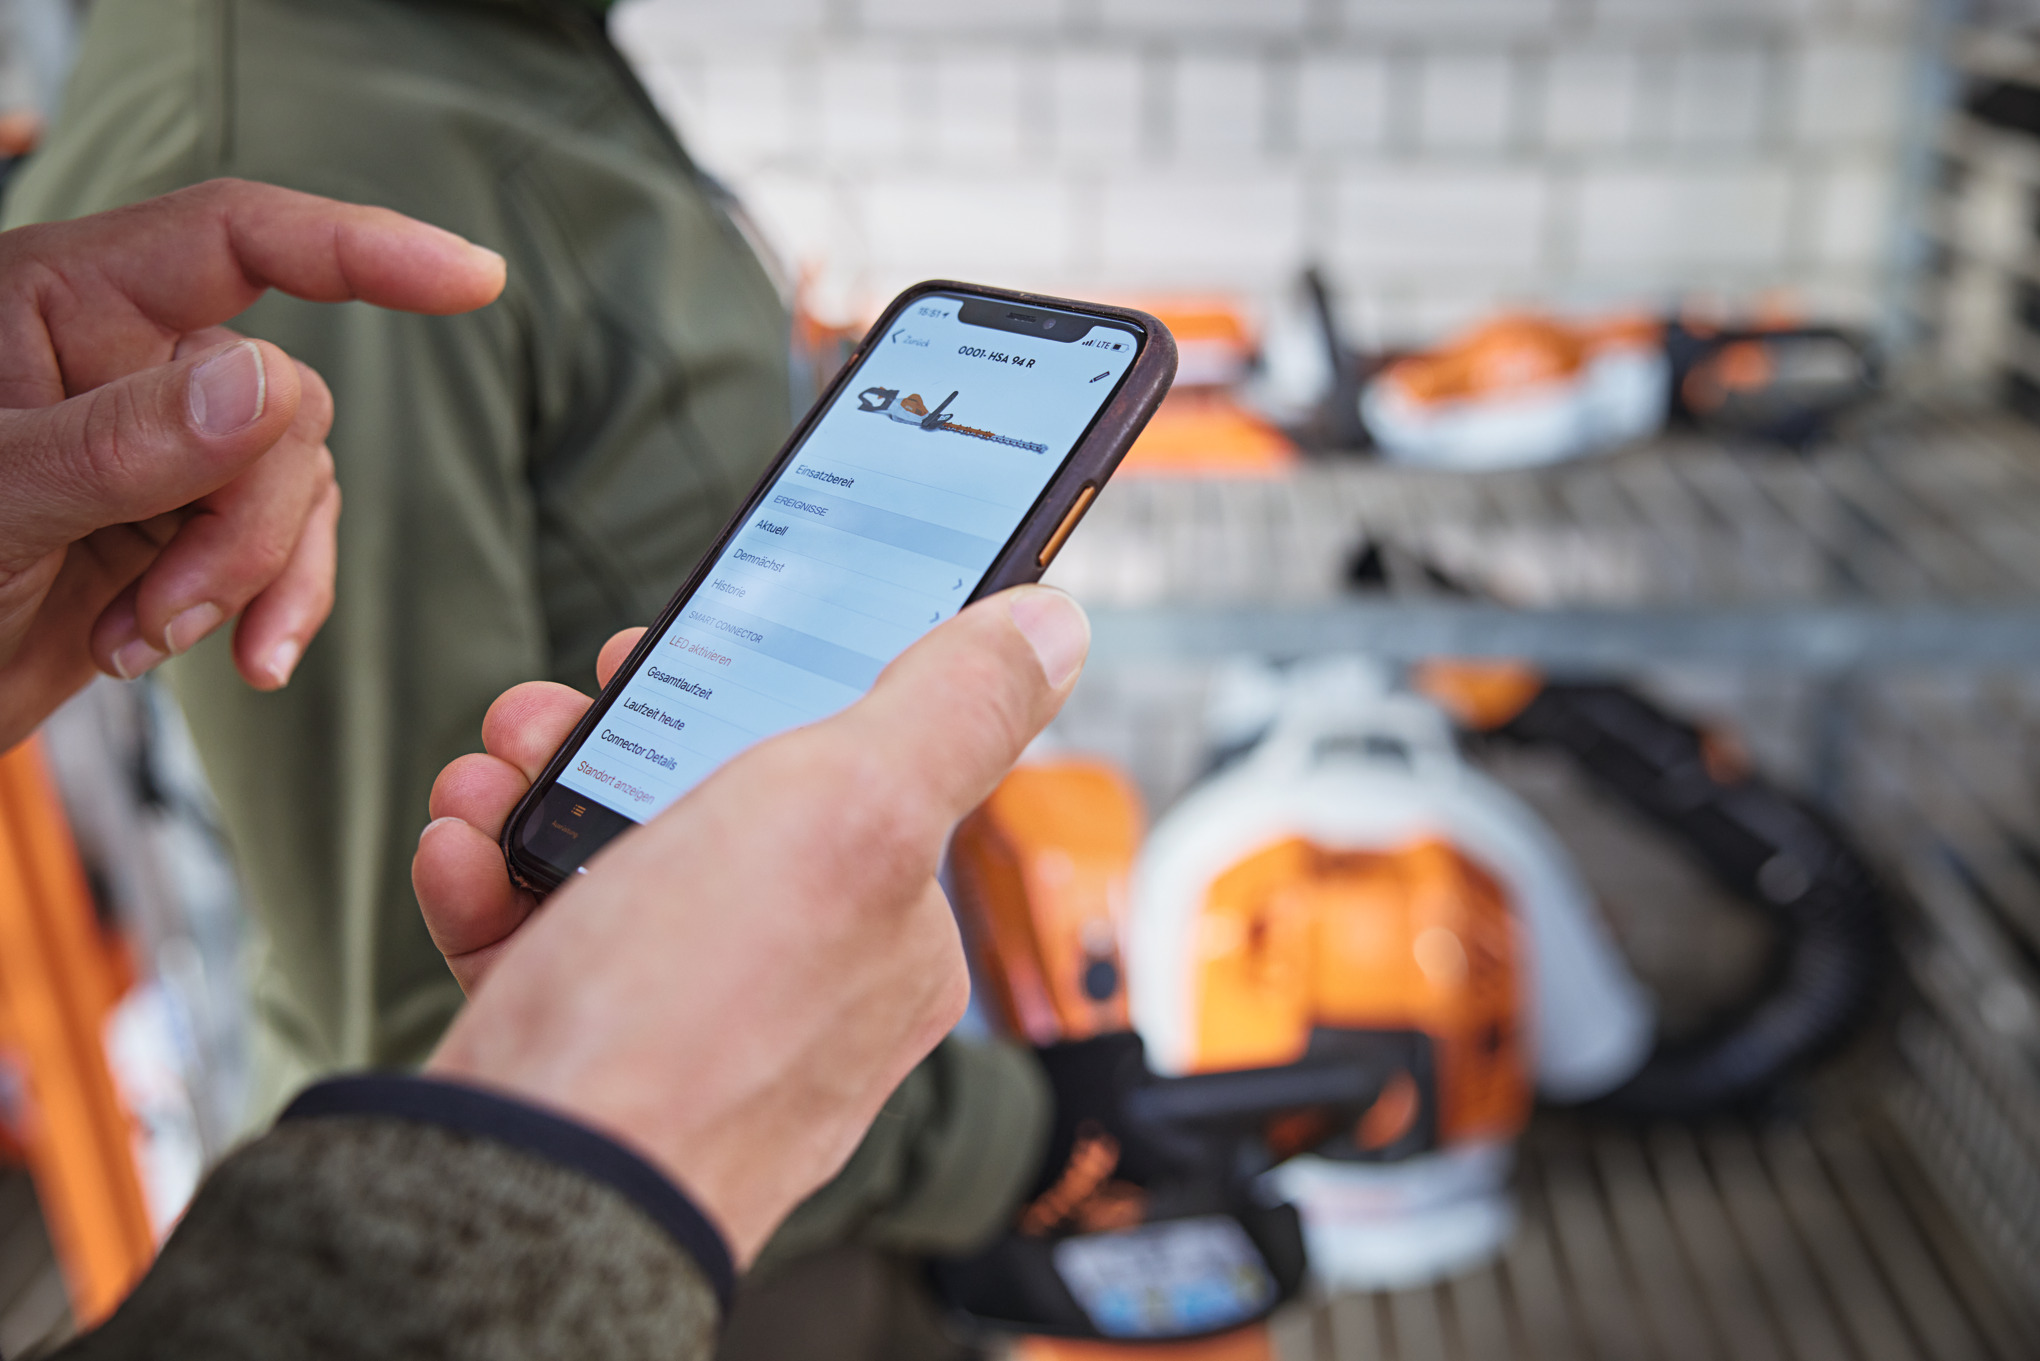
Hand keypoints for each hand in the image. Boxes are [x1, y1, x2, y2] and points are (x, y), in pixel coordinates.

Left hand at [0, 178, 505, 750]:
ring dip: (247, 579)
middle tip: (166, 614)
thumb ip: (124, 443)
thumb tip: (269, 386)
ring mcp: (169, 443)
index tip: (469, 280)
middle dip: (246, 523)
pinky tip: (226, 661)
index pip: (237, 240)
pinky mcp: (193, 523)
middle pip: (282, 401)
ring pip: (296, 481)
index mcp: (60, 302)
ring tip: (150, 643)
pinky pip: (293, 545)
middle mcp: (128, 357)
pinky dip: (273, 608)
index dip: (359, 248)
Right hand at [420, 586, 1090, 1264]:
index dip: (770, 683)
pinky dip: (490, 882)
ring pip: (616, 862)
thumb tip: (1053, 624)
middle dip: (620, 735)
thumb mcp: (855, 811)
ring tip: (494, 771)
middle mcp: (802, 983)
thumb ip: (952, 707)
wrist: (532, 1195)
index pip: (854, 769)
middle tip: (556, 710)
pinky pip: (540, 940)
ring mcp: (689, 1026)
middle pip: (718, 803)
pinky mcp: (588, 1060)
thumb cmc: (699, 1014)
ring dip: (540, 791)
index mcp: (892, 928)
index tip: (688, 640)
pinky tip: (460, 855)